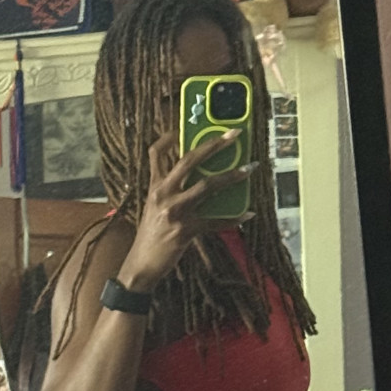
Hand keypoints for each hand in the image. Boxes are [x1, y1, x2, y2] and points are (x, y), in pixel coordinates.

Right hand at [120, 123, 252, 291]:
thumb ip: (171, 190)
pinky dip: (234, 218)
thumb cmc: (151, 235)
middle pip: (189, 160)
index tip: (185, 125)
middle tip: (234, 135)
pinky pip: (215, 221)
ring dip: (232, 176)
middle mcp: (163, 193)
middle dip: (214, 145)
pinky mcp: (185, 230)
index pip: (156, 152)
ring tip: (249, 169)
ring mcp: (174, 211)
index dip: (170, 136)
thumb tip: (202, 177)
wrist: (141, 265)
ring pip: (207, 186)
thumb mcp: (155, 207)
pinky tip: (247, 214)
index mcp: (154, 186)